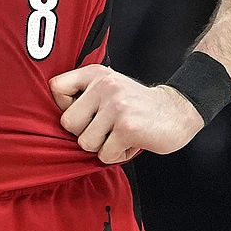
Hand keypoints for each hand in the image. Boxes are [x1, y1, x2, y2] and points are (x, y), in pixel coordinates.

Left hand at [49, 65, 203, 163]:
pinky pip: (105, 155)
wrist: (177, 111)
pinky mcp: (127, 127)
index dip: (64, 107)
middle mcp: (104, 86)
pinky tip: (130, 143)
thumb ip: (84, 94)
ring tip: (120, 135)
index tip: (85, 113)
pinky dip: (117, 156)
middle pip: (68, 123)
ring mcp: (116, 106)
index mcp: (96, 74)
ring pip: (86, 142)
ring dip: (103, 147)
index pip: (56, 88)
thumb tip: (52, 115)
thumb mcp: (110, 87)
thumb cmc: (137, 105)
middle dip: (85, 133)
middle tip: (106, 129)